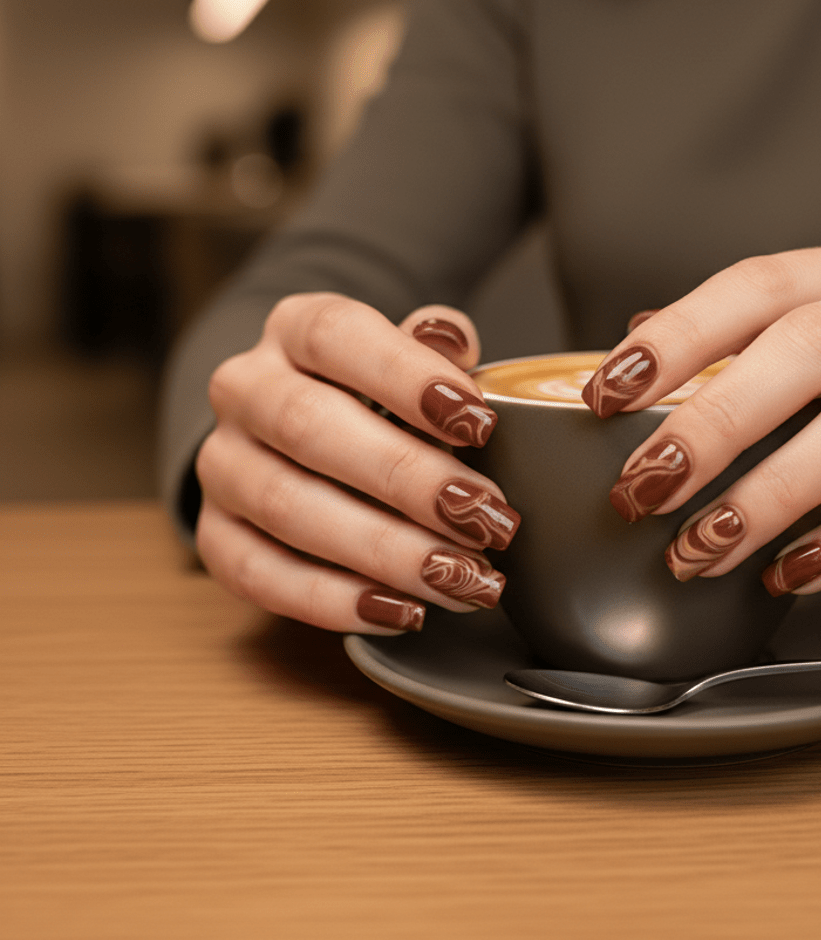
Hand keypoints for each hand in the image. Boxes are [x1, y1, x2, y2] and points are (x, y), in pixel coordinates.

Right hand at [195, 294, 518, 632]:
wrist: (304, 438)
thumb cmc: (379, 397)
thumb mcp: (411, 358)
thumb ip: (436, 348)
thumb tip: (453, 341)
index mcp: (295, 328)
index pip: (338, 335)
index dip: (408, 378)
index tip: (479, 424)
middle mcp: (245, 389)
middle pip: (312, 427)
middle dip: (410, 481)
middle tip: (485, 520)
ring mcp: (223, 464)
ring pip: (290, 508)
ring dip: (385, 551)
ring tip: (460, 578)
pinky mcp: (216, 533)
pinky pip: (260, 575)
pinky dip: (334, 600)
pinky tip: (403, 611)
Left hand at [582, 234, 820, 593]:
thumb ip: (751, 353)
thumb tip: (631, 351)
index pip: (763, 283)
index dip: (680, 337)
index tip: (606, 394)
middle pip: (813, 345)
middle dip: (715, 422)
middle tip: (643, 488)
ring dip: (772, 494)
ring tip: (702, 549)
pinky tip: (795, 572)